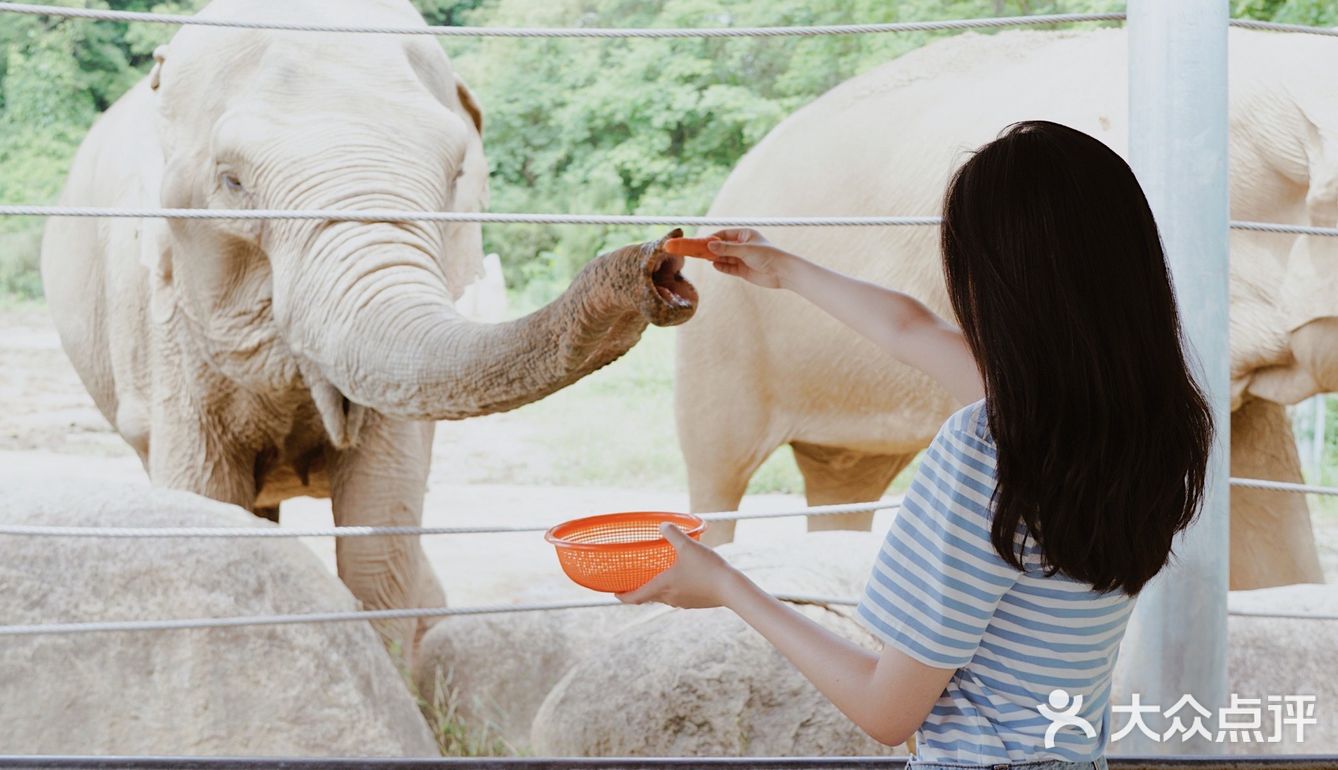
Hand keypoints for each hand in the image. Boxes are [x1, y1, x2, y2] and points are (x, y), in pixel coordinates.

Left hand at [615, 522, 739, 608]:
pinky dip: (673, 590)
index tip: (615, 594)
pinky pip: (678, 597)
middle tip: (632, 583)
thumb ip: (673, 534)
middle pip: (648, 598)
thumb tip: (662, 524)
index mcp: (662, 586)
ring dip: (657, 590)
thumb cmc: (707, 568)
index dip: (623, 596)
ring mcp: (683, 602)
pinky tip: (681, 579)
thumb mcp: (688, 546)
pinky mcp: (694, 603)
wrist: (731, 589)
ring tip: (656, 578)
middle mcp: (670, 598)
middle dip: (639, 592)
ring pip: (663, 598)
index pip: (635, 597)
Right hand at [706, 228, 795, 289]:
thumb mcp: (745, 250)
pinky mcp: (743, 270)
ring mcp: (742, 258)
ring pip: (724, 257)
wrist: (782, 272)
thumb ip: (727, 248)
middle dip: (712, 249)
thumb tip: (709, 245)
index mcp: (745, 234)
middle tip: (699, 251)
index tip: (702, 242)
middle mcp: (742, 245)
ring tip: (704, 258)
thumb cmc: (767, 255)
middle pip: (722, 246)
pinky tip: (714, 265)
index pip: (724, 234)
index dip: (713, 238)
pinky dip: (722, 267)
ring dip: (715, 258)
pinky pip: (729, 267)